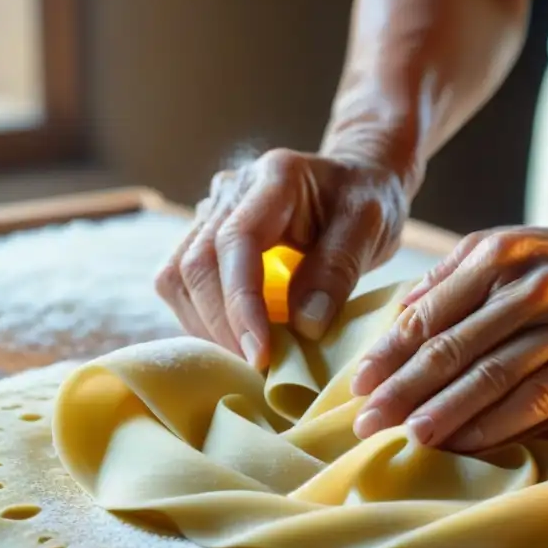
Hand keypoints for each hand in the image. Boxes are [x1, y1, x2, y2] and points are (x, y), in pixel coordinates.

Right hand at [155, 149, 406, 368]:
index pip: (236, 242)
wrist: (356, 180)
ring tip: (247, 359)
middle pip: (195, 263)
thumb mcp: (369, 227)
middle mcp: (230, 190)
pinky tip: (237, 342)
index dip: (241, 301)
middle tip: (258, 369)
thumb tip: (304, 327)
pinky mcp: (205, 236)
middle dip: (222, 325)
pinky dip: (205, 319)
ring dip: (207, 326)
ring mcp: (211, 212)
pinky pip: (184, 284)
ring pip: (178, 277)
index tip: (260, 353)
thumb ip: (337, 269)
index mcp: (274, 179)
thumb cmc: (367, 200)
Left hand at [349, 215, 547, 451]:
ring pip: (492, 374)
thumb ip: (451, 277)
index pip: (428, 315)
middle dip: (403, 389)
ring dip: (446, 410)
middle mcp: (526, 286)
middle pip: (452, 347)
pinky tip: (468, 443)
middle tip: (365, 424)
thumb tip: (398, 315)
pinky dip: (500, 422)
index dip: (389, 355)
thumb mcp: (507, 248)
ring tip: (410, 438)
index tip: (356, 388)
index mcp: (494, 257)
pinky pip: (538, 396)